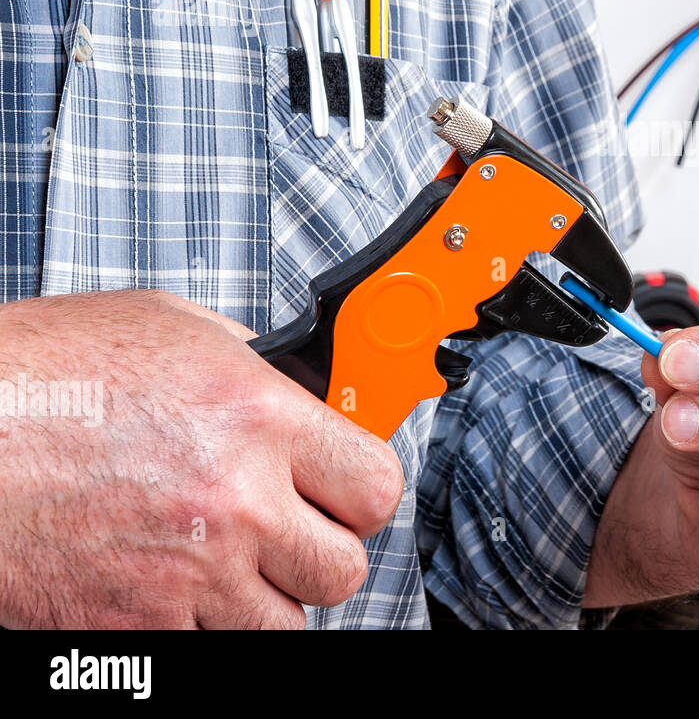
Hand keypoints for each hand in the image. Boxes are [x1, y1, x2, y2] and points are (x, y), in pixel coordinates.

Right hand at [0, 289, 403, 627]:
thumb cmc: (44, 371)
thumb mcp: (169, 327)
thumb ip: (253, 363)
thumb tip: (300, 388)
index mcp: (257, 417)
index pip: (376, 483)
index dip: (366, 491)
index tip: (348, 489)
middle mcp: (234, 501)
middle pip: (342, 569)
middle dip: (323, 551)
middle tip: (291, 530)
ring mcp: (185, 574)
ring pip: (283, 626)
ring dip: (266, 598)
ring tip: (229, 560)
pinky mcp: (132, 628)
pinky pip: (207, 649)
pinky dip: (198, 626)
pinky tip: (171, 582)